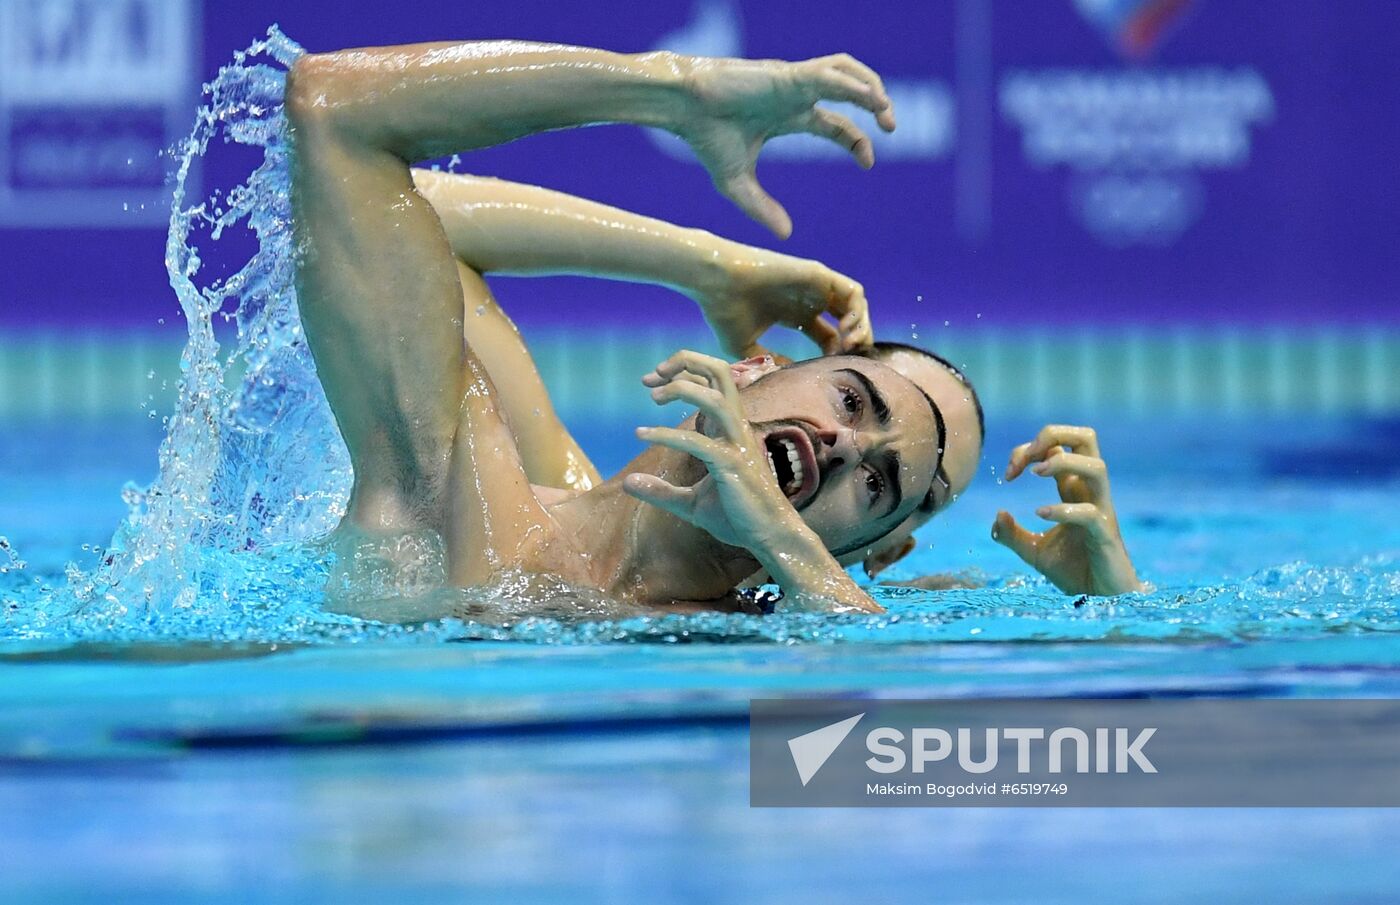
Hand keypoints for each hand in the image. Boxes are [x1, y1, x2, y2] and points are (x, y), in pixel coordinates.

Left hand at [624, 349, 881, 612]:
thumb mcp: (690, 502)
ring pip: (716, 397)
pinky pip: (699, 442)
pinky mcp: (732, 466)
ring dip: (682, 388)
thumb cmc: (737, 517)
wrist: (768, 538)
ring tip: (652, 396)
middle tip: (651, 377)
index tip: (649, 382)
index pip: (711, 380)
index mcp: (728, 429)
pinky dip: (667, 434)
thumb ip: (661, 490)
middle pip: (720, 372)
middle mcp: (736, 428)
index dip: (681, 372)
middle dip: (686, 362)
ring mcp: (736, 445)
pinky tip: (642, 434)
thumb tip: (628, 482)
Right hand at [673, 53, 894, 237]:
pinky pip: (831, 74)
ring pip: (846, 73)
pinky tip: (870, 99)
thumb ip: (762, 209)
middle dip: (876, 106)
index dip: (856, 142)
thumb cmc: (705, 139)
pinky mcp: (788, 75)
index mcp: (788, 116)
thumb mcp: (737, 184)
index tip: (869, 163)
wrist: (684, 110)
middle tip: (891, 128)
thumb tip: (788, 235)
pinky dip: (854, 83)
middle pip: (849, 93)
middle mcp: (796, 96)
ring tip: (885, 110)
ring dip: (871, 86)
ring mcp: (793, 81)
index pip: (835, 125)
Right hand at [693, 247, 872, 358]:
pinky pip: (853, 293)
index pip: (829, 336)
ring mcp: (815, 286)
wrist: (716, 283)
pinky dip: (857, 312)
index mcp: (794, 314)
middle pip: (847, 322)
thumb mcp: (745, 346)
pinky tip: (846, 330)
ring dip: (860, 328)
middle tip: (849, 358)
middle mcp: (807, 300)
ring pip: (854, 307)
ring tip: (850, 345)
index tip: (829, 368)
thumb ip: (767, 360)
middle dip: (855, 342)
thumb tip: (788, 373)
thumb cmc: (724, 312)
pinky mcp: (819, 275)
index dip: (836, 354)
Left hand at [992, 425, 1144, 596]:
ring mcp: (1101, 513)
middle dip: (1053, 433)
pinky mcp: (1105, 537)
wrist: (1099, 602)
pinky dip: (1063, 510)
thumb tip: (997, 515)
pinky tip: (1039, 514)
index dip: (1027, 449)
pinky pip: (1091, 514)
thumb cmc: (1074, 572)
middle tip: (1028, 458)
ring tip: (1035, 474)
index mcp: (1074, 490)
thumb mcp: (1034, 551)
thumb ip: (1012, 534)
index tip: (1008, 474)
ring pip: (1097, 467)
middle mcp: (1090, 494)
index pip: (1057, 446)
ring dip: (1063, 462)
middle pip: (1087, 438)